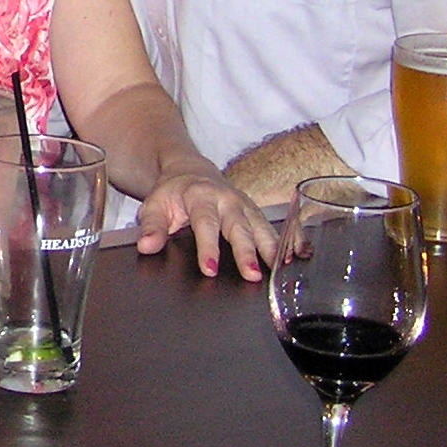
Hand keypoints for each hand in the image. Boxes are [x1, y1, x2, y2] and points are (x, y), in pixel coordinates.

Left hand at [135, 165, 277, 280]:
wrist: (190, 171)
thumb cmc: (173, 192)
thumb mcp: (155, 205)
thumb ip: (152, 226)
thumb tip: (147, 246)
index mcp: (200, 195)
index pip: (205, 223)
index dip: (208, 246)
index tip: (210, 269)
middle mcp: (226, 198)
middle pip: (239, 226)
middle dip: (246, 251)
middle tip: (252, 275)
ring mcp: (244, 204)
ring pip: (261, 226)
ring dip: (271, 248)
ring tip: (280, 269)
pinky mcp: (256, 211)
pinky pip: (274, 225)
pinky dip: (289, 238)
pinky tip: (299, 255)